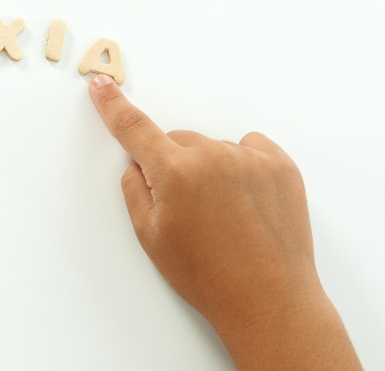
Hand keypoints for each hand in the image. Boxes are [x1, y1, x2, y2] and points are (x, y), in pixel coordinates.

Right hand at [87, 75, 360, 369]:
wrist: (268, 300)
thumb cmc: (209, 276)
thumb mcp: (151, 237)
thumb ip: (136, 190)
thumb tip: (138, 165)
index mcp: (175, 173)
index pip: (133, 128)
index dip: (112, 104)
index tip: (102, 85)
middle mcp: (213, 156)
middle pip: (177, 142)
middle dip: (173, 165)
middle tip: (186, 209)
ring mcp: (251, 159)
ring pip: (213, 148)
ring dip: (210, 169)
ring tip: (222, 215)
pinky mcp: (281, 166)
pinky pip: (250, 149)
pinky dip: (242, 166)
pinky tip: (243, 202)